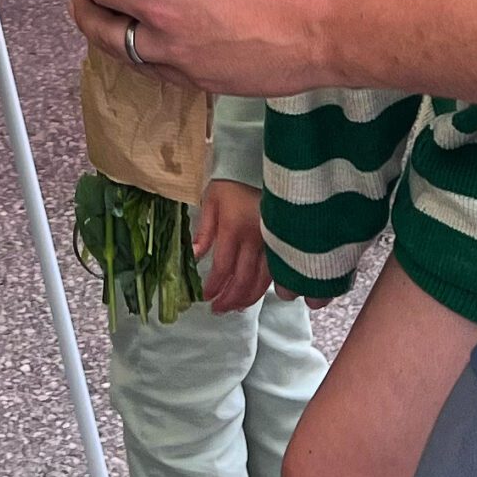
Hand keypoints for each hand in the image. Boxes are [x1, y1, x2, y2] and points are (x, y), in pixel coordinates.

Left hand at [192, 178, 272, 311]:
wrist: (257, 166)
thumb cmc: (231, 183)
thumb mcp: (211, 202)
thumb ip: (204, 232)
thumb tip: (193, 257)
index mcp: (233, 228)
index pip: (223, 267)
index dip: (214, 287)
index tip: (205, 298)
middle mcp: (254, 239)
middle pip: (243, 280)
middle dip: (230, 299)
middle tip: (219, 310)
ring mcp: (272, 242)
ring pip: (262, 281)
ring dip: (247, 299)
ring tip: (234, 307)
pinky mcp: (283, 242)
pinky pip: (276, 272)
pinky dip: (265, 287)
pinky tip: (255, 294)